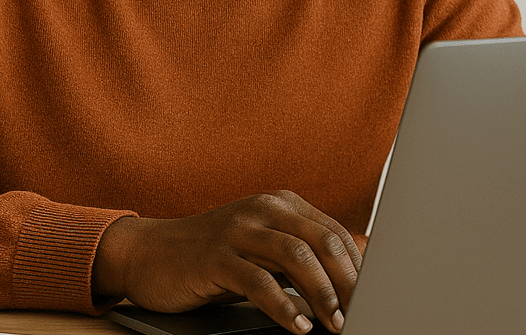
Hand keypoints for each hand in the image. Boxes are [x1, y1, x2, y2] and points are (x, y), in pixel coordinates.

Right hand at [93, 191, 364, 334]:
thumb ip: (300, 256)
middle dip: (348, 281)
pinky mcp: (215, 257)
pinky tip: (296, 326)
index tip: (374, 297)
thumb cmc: (214, 254)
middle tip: (361, 313)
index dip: (358, 266)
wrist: (151, 252)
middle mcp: (262, 209)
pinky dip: (283, 306)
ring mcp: (237, 230)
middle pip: (321, 239)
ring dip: (322, 293)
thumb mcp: (261, 248)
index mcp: (280, 203)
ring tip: (335, 323)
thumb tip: (351, 282)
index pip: (334, 231)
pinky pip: (257, 281)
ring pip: (294, 256)